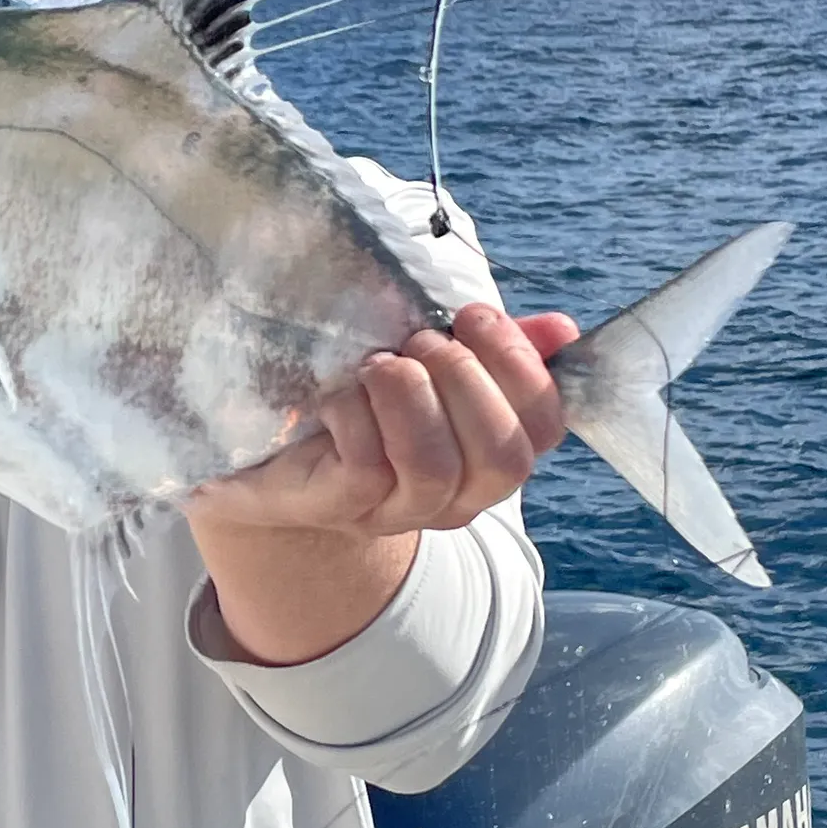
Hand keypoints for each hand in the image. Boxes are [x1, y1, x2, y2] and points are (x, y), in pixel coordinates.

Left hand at [185, 304, 581, 538]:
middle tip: (419, 342)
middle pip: (503, 457)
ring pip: (435, 467)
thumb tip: (559, 330)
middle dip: (466, 380)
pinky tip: (337, 394)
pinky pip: (368, 470)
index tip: (473, 316)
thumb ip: (489, 349)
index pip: (542, 428)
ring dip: (411, 397)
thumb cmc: (357, 403)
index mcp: (485, 455)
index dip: (520, 367)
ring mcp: (396, 511)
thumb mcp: (425, 366)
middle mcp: (453, 496)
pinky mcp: (339, 509)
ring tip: (381, 364)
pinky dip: (356, 415)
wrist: (266, 456)